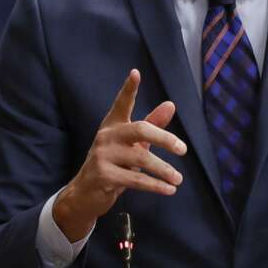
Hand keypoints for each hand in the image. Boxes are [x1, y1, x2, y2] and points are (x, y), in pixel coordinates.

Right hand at [52, 69, 186, 242]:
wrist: (85, 193)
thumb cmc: (113, 164)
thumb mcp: (132, 144)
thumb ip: (152, 125)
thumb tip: (170, 104)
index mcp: (113, 125)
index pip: (121, 103)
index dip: (128, 89)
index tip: (136, 73)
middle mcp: (106, 136)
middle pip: (140, 129)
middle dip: (164, 139)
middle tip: (183, 149)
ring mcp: (103, 155)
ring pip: (141, 159)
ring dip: (163, 170)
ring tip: (178, 179)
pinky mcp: (104, 176)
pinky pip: (136, 180)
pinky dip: (155, 185)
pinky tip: (169, 189)